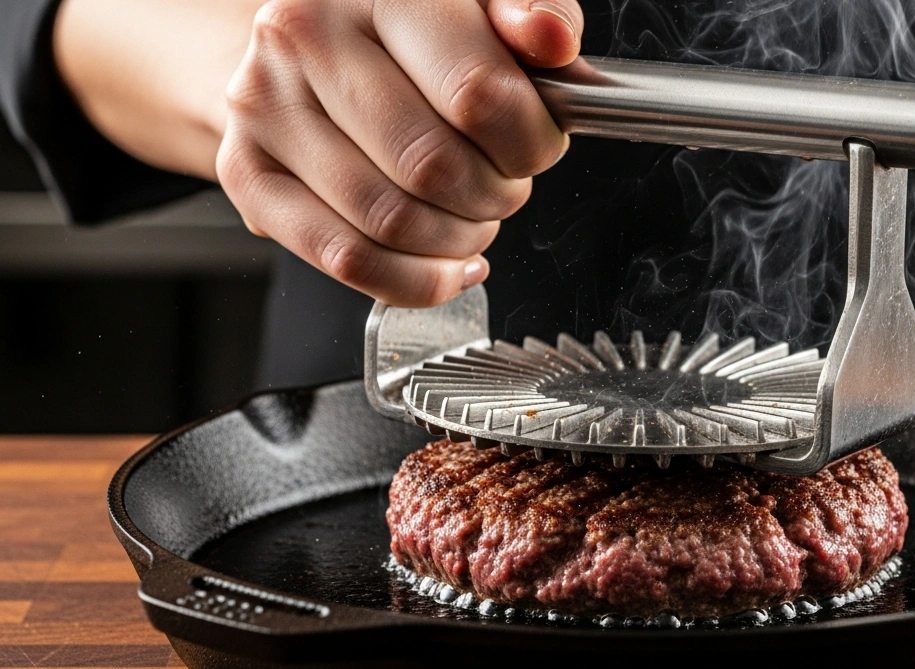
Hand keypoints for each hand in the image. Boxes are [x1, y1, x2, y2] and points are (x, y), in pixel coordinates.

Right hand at [216, 0, 581, 305]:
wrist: (308, 44)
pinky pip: (347, 259)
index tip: (538, 146)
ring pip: (392, 221)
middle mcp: (303, 38)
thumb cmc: (410, 28)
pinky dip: (417, 280)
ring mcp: (265, 108)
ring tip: (473, 216)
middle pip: (433, 166)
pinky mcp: (248, 174)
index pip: (477, 95)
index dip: (530, 143)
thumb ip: (530, 10)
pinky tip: (447, 264)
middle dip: (495, 195)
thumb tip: (551, 39)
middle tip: (504, 184)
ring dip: (458, 239)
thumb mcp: (480, 1)